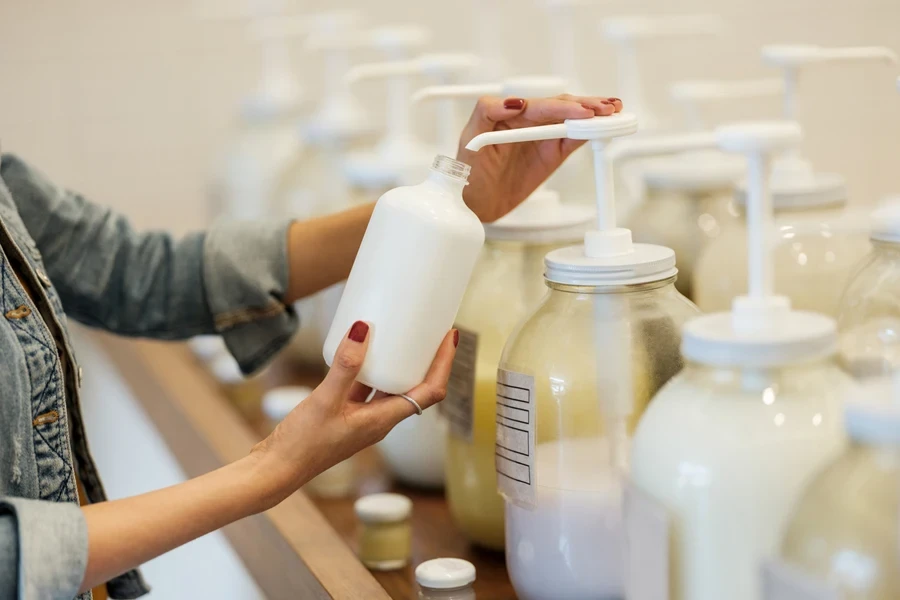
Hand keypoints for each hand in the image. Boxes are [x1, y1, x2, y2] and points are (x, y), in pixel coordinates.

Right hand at [252, 322, 457, 500]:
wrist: (275, 471)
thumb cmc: (302, 445)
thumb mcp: (325, 400)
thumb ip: (345, 366)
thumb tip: (364, 328)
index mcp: (384, 420)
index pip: (430, 392)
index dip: (444, 364)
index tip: (449, 336)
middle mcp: (379, 421)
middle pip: (416, 387)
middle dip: (427, 359)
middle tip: (429, 328)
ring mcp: (362, 419)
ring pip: (390, 387)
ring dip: (400, 363)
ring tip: (400, 334)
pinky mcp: (345, 416)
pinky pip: (366, 389)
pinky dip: (370, 369)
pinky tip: (359, 352)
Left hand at [457, 95, 622, 222]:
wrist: (473, 203)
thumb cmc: (466, 169)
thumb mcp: (470, 137)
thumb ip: (488, 112)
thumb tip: (513, 102)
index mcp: (510, 112)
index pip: (540, 105)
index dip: (562, 107)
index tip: (581, 112)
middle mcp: (529, 120)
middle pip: (562, 107)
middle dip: (586, 106)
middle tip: (607, 107)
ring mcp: (542, 136)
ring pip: (572, 121)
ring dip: (594, 115)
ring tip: (614, 110)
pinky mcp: (551, 154)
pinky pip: (574, 140)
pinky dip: (590, 133)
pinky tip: (604, 128)